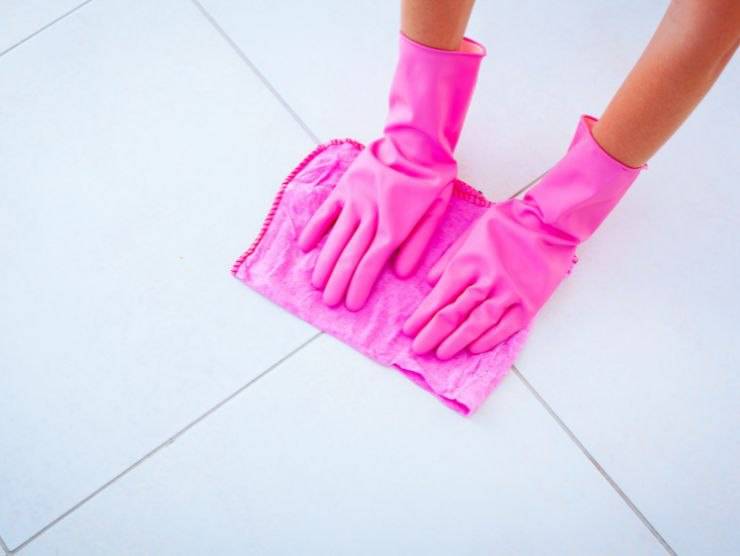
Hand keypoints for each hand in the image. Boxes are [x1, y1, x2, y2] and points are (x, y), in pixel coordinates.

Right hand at [298, 140, 453, 309]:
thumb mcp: (435, 212)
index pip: (371, 263)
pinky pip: (326, 211)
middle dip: (339, 282)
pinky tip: (306, 246)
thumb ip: (418, 243)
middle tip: (329, 302)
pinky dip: (315, 228)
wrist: (416, 140)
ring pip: (336, 237)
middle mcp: (371, 215)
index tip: (351, 305)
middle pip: (350, 255)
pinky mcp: (345, 187)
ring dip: (325, 262)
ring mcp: (355, 200)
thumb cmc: (430, 179)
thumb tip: (401, 273)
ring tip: (317, 283)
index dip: (360, 286)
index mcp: (394, 225)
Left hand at [402, 199, 575, 358]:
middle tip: (418, 349)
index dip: (422, 316)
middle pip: (453, 314)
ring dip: (457, 341)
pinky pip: (506, 327)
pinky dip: (489, 339)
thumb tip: (431, 282)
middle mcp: (485, 281)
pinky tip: (474, 349)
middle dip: (432, 334)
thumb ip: (449, 258)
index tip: (409, 330)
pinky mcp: (528, 304)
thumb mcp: (471, 231)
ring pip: (477, 324)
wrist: (550, 223)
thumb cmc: (509, 222)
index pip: (439, 297)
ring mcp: (508, 294)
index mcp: (468, 262)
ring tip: (441, 354)